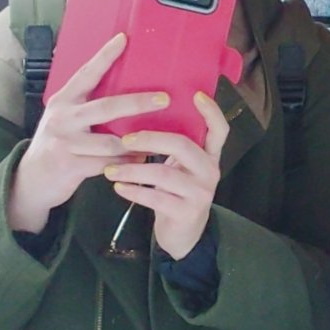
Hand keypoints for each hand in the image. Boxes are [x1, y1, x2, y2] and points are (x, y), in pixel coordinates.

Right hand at [8, 33, 170, 232]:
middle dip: (137, 102)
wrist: (31, 180)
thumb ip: (87, 107)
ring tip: (154, 143)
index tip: (124, 39)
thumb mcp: (66, 120)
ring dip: (135, 144)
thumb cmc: (58, 146)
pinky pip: (107, 163)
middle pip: (106, 107)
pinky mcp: (69, 165)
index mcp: (63, 101)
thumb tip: (127, 96)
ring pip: (111, 142)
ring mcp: (65, 142)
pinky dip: (126, 163)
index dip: (104, 57)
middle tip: (164, 99)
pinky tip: (138, 162)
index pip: (86, 74)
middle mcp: (62, 117)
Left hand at [103, 92, 229, 260]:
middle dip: (150, 139)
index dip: (211, 112)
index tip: (195, 94)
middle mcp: (211, 171)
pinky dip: (134, 191)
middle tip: (124, 139)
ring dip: (133, 169)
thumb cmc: (176, 191)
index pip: (220, 129)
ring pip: (164, 174)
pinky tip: (118, 186)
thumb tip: (144, 110)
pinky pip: (156, 198)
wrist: (183, 235)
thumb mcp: (181, 166)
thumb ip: (175, 144)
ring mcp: (201, 193)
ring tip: (110, 169)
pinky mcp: (187, 212)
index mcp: (210, 155)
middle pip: (182, 145)